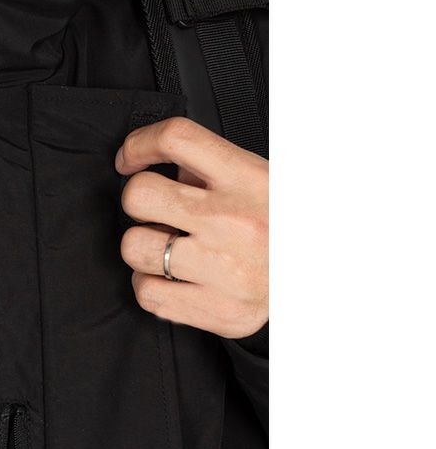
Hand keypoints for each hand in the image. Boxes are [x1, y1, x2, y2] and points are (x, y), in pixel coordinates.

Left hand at [116, 117, 267, 338]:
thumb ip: (212, 170)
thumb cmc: (281, 227)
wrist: (318, 278)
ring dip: (142, 249)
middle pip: (139, 197)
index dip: (140, 144)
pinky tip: (173, 280)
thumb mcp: (260, 181)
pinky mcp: (217, 309)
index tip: (129, 159)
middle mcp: (231, 221)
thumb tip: (161, 163)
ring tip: (168, 251)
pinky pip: (146, 294)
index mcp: (247, 179)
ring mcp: (222, 268)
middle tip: (155, 213)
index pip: (178, 139)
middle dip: (139, 203)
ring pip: (134, 248)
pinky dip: (151, 287)